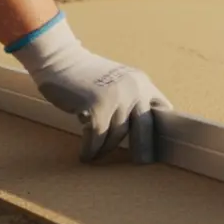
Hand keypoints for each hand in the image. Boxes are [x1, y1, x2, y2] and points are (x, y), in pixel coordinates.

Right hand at [10, 15, 172, 163]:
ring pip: (118, 135)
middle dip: (145, 148)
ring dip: (106, 149)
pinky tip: (86, 155)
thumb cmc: (87, 74)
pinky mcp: (96, 107)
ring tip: (98, 156)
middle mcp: (134, 90)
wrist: (61, 61)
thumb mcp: (119, 81)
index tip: (162, 144)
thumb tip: (140, 126)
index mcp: (143, 83)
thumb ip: (132, 97)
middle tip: (143, 163)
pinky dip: (91, 150)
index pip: (162, 108)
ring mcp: (116, 98)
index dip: (162, 127)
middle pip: (146, 127)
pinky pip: (97, 137)